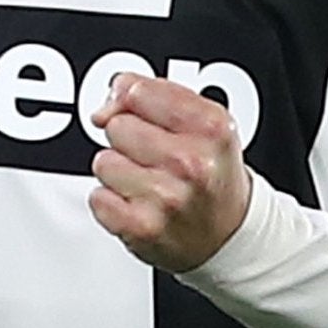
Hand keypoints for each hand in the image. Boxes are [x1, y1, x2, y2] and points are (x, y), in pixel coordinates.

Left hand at [87, 74, 252, 272]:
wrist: (229, 236)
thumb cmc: (212, 174)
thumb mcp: (203, 120)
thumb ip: (153, 92)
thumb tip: (105, 106)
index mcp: (210, 127)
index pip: (138, 92)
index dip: (132, 102)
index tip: (143, 116)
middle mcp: (191, 162)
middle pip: (116, 126)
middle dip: (129, 139)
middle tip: (156, 158)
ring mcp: (166, 197)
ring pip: (103, 161)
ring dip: (119, 172)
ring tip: (149, 183)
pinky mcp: (141, 227)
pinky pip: (97, 197)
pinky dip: (112, 202)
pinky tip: (139, 205)